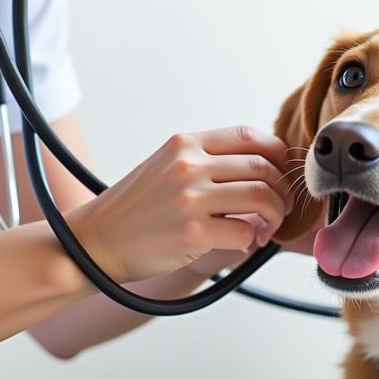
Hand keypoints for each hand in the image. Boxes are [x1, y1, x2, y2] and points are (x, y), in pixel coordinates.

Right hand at [64, 127, 293, 284]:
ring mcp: (190, 198)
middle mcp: (188, 165)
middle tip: (280, 207)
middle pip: (262, 167)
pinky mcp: (193, 233)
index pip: (249, 135)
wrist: (96, 240)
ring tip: (266, 227)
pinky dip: (252, 239)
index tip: (282, 173)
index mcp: (185, 143)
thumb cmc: (136, 208)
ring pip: (261, 198)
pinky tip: (243, 243)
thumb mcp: (167, 165)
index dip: (277, 154)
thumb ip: (207, 161)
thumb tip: (263, 168)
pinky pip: (245, 232)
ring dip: (274, 216)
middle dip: (282, 190)